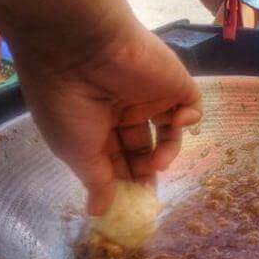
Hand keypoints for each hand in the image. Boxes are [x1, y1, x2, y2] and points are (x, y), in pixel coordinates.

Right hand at [17, 21, 201, 215]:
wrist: (81, 47)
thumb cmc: (68, 103)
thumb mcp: (76, 151)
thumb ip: (96, 181)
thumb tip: (98, 212)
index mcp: (92, 120)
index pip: (112, 157)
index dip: (119, 180)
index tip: (126, 204)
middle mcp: (120, 107)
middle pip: (139, 148)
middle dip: (143, 172)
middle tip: (146, 192)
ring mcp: (149, 93)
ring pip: (167, 132)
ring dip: (165, 153)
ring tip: (156, 163)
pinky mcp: (173, 81)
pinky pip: (191, 106)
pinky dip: (188, 120)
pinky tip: (176, 124)